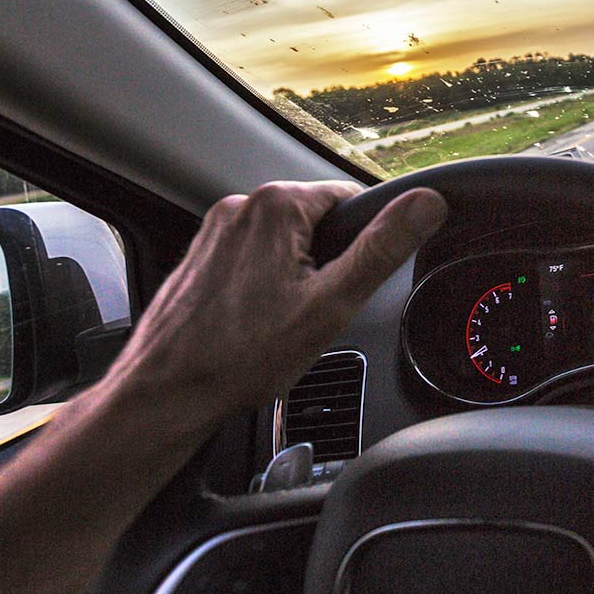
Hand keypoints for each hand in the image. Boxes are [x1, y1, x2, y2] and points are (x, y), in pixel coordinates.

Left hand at [102, 181, 445, 433]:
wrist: (166, 393)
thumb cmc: (242, 357)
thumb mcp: (331, 304)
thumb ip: (382, 248)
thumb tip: (427, 203)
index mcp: (278, 204)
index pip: (352, 200)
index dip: (363, 246)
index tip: (348, 286)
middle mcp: (242, 205)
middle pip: (317, 222)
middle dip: (327, 265)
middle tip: (312, 313)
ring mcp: (216, 230)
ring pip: (285, 243)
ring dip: (295, 277)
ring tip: (279, 324)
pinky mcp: (201, 254)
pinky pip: (254, 258)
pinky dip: (264, 287)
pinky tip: (254, 324)